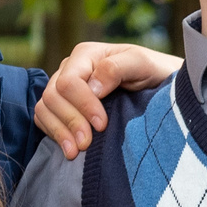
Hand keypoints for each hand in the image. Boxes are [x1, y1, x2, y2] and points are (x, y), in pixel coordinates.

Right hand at [34, 42, 182, 158]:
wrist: (162, 88)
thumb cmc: (154, 72)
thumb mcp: (142, 64)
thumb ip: (117, 68)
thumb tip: (93, 86)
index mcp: (87, 55)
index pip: (70, 81)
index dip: (83, 105)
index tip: (102, 125)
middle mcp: (71, 69)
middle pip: (53, 96)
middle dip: (70, 121)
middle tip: (87, 144)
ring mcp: (65, 89)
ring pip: (45, 108)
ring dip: (59, 131)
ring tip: (76, 151)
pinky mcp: (63, 106)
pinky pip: (44, 118)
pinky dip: (54, 133)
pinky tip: (70, 149)